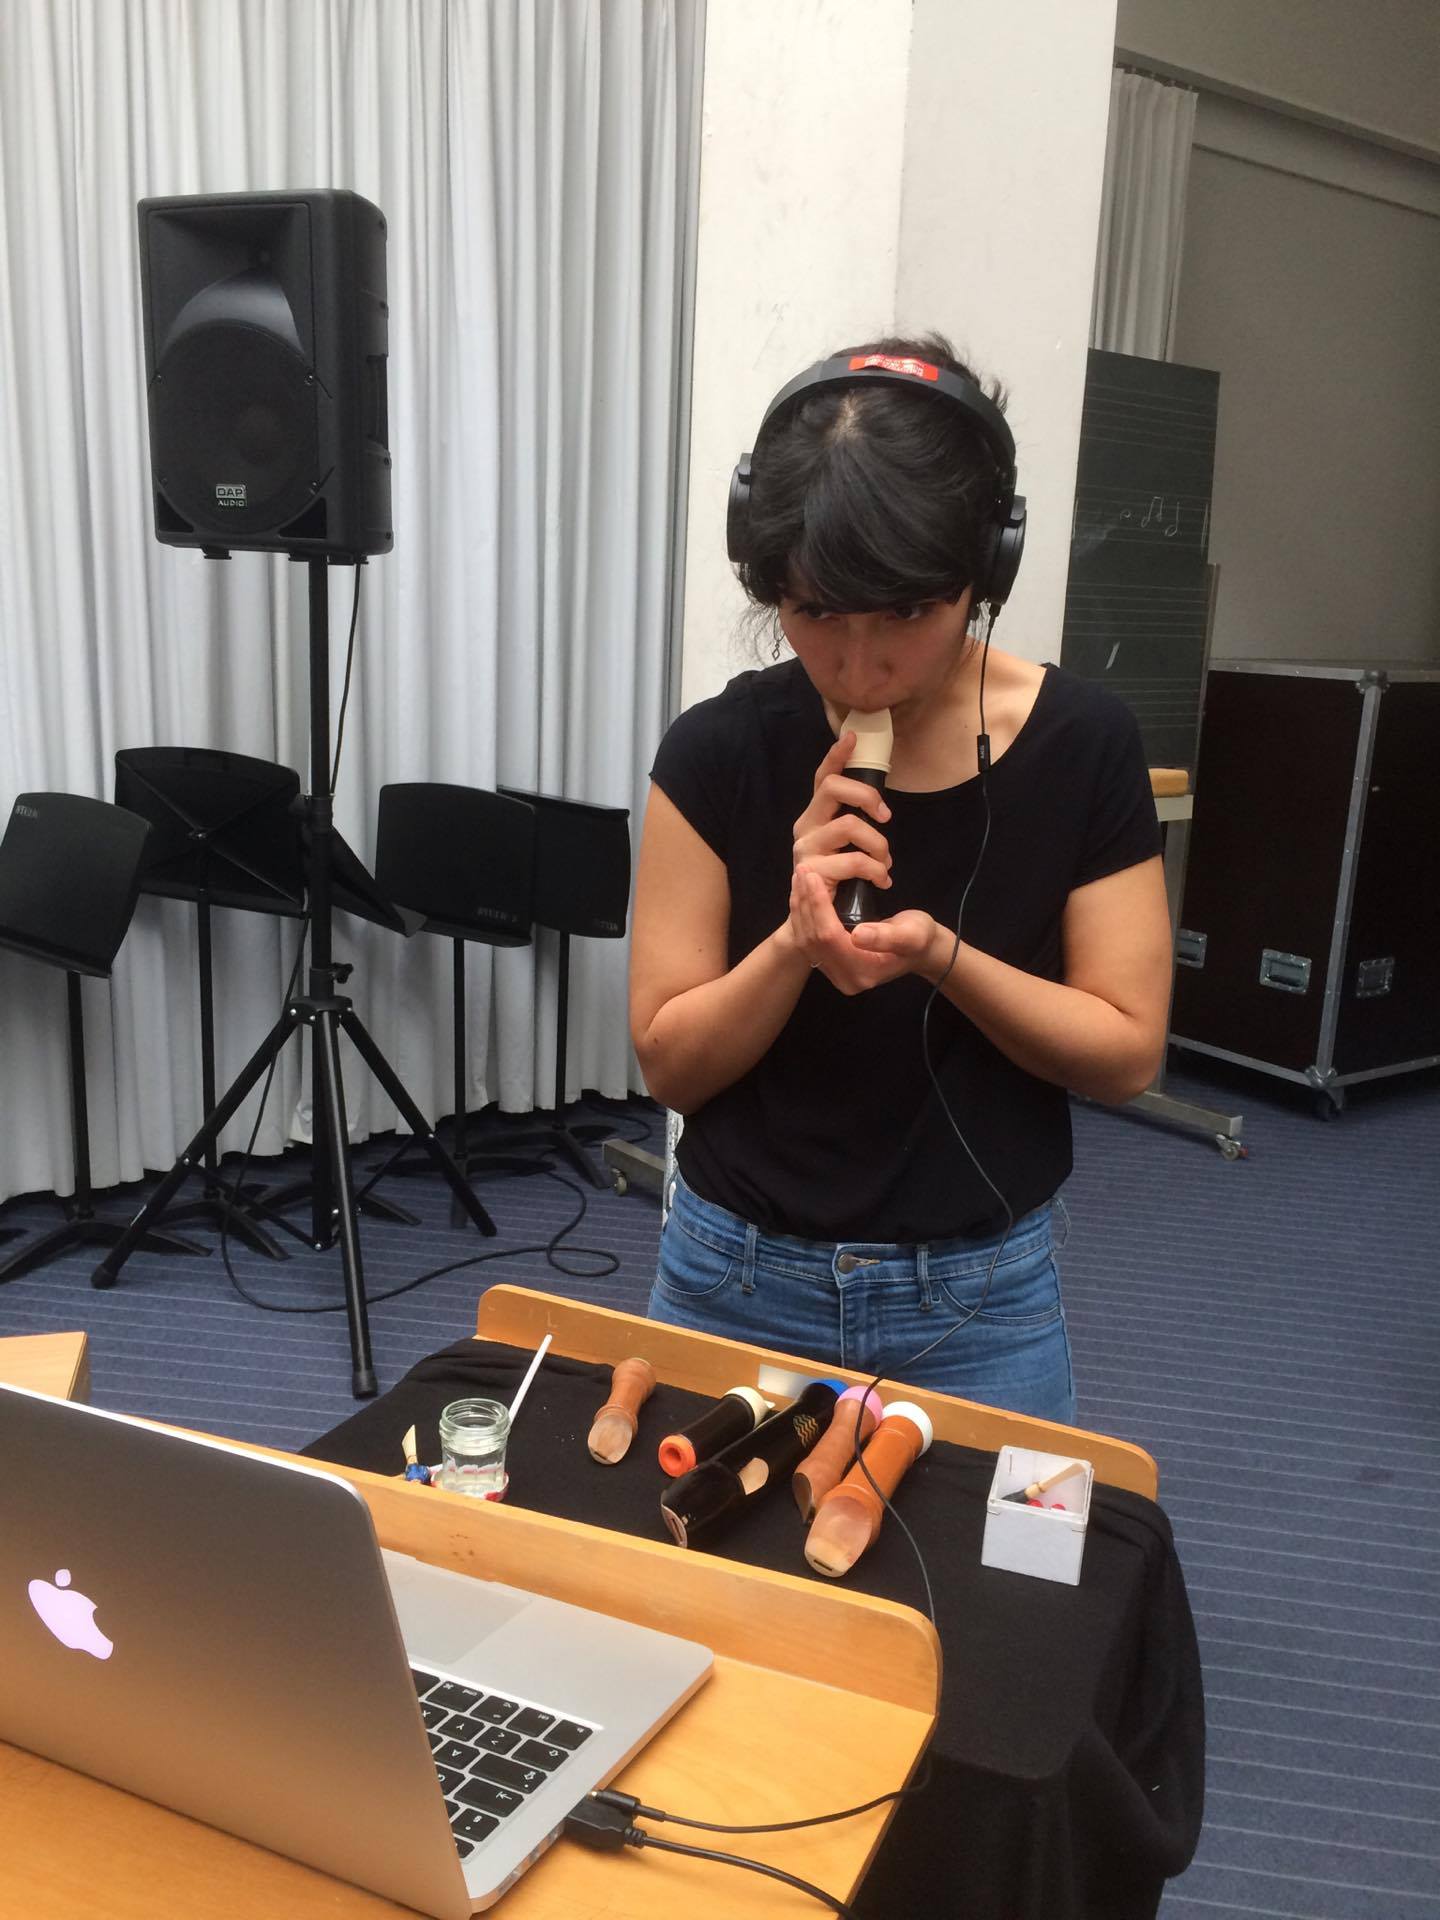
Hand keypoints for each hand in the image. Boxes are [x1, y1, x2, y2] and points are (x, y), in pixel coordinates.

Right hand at [788, 730, 891, 909]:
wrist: (814, 923)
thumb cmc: (837, 882)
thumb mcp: (846, 848)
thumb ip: (854, 824)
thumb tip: (878, 806)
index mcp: (815, 816)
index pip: (823, 778)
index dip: (837, 756)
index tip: (852, 737)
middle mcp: (805, 827)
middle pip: (833, 788)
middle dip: (867, 795)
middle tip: (886, 817)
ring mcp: (805, 848)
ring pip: (849, 825)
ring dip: (878, 844)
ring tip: (885, 863)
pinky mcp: (811, 870)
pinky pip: (854, 860)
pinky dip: (875, 870)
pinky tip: (881, 880)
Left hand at [790, 866, 946, 994]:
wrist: (922, 950)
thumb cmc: (920, 938)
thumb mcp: (912, 934)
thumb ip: (886, 936)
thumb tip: (857, 934)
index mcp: (862, 971)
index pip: (829, 937)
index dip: (819, 906)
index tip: (813, 876)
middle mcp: (844, 977)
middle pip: (813, 939)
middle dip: (805, 903)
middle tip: (802, 870)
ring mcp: (836, 973)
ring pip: (806, 939)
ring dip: (800, 907)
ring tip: (800, 877)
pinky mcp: (831, 964)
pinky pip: (809, 939)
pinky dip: (803, 914)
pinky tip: (803, 893)